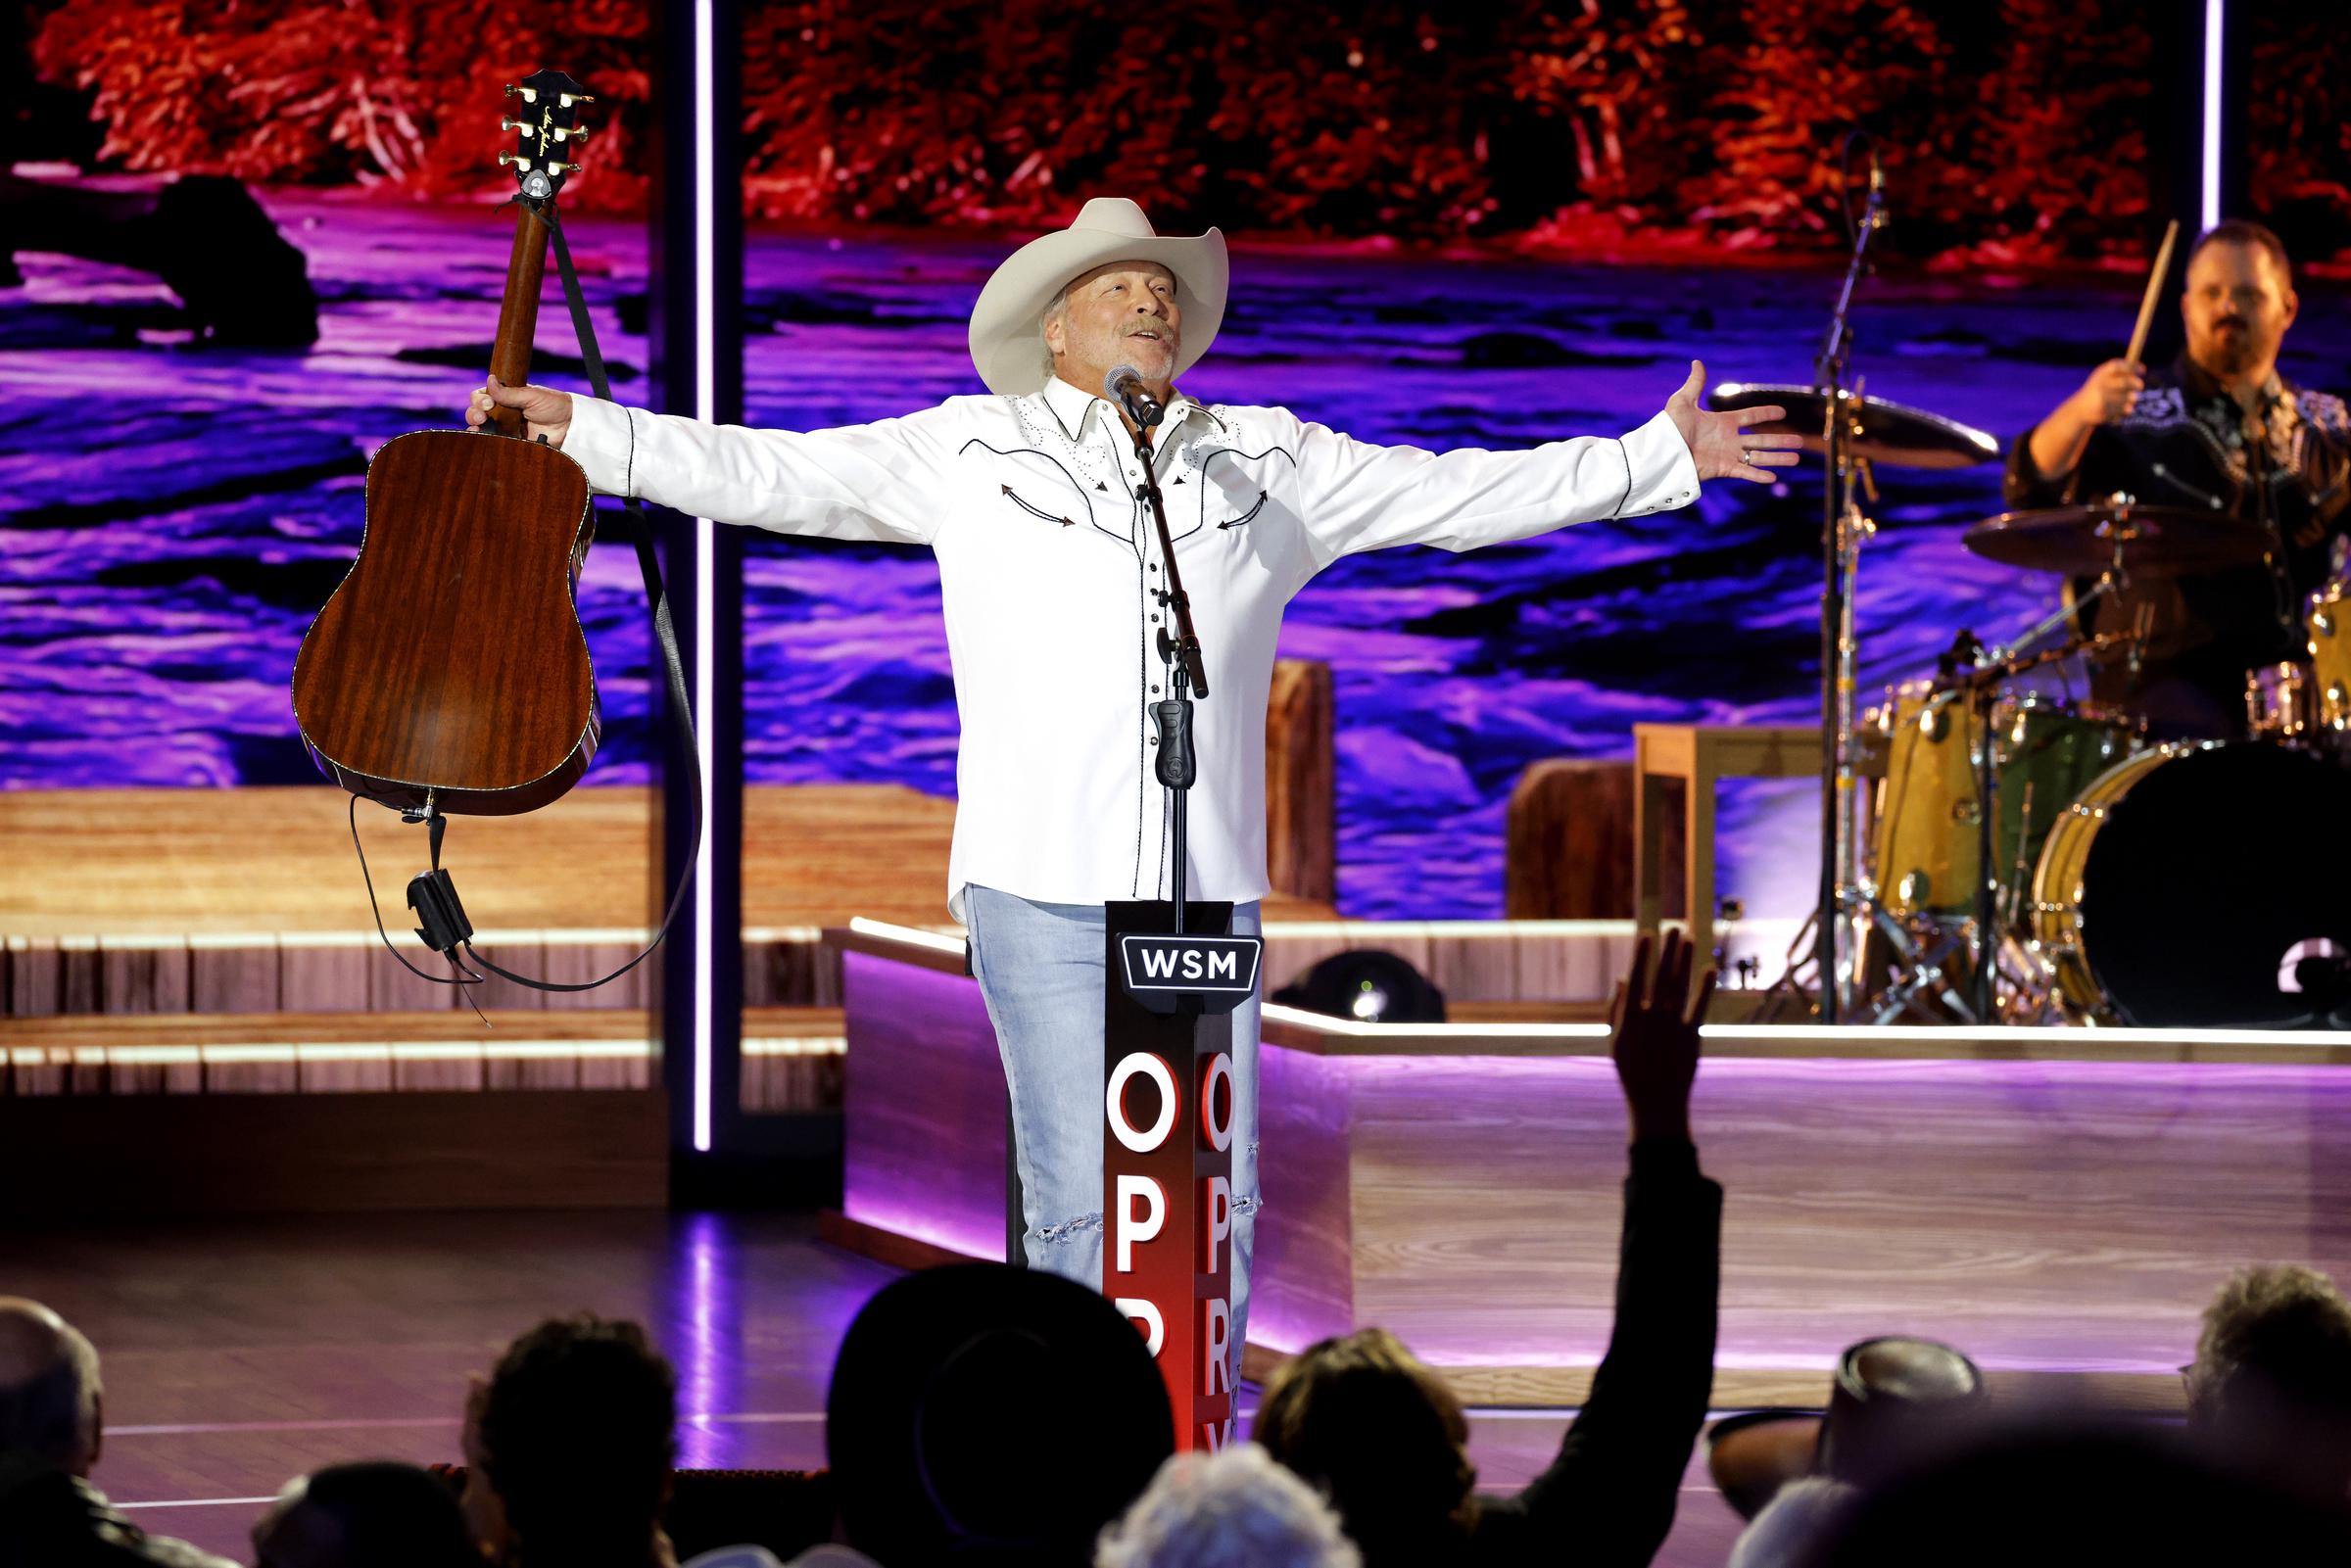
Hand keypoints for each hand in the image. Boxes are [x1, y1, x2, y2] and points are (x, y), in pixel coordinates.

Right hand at [465, 376, 573, 446]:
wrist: (570, 427)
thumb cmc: (554, 406)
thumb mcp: (531, 396)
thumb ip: (509, 393)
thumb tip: (489, 380)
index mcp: (507, 397)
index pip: (483, 395)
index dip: (480, 399)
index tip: (488, 403)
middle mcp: (504, 412)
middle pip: (478, 411)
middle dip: (474, 413)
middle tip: (483, 416)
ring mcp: (506, 428)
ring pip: (482, 428)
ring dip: (475, 427)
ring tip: (478, 428)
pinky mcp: (512, 443)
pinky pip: (494, 443)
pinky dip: (485, 441)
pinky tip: (481, 438)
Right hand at [1608, 930, 1714, 1143]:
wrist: (1656, 1101)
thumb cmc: (1631, 1070)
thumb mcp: (1616, 1039)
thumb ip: (1617, 1007)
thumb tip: (1623, 977)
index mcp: (1631, 1017)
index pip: (1637, 978)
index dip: (1642, 955)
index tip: (1647, 934)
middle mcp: (1653, 1017)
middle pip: (1662, 976)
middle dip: (1668, 950)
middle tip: (1674, 927)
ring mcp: (1673, 1025)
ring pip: (1680, 986)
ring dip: (1684, 960)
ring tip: (1688, 938)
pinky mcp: (1692, 1035)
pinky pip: (1699, 1006)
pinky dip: (1705, 987)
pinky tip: (1709, 968)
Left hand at [1664, 360, 1803, 483]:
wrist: (1662, 452)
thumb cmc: (1669, 427)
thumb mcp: (1683, 402)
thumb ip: (1695, 384)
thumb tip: (1697, 362)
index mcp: (1722, 422)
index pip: (1750, 416)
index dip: (1766, 414)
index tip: (1783, 412)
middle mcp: (1728, 439)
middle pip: (1761, 439)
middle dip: (1781, 440)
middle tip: (1801, 442)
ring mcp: (1727, 455)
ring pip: (1758, 456)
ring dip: (1778, 458)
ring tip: (1796, 459)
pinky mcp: (1722, 469)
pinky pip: (1745, 472)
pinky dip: (1758, 475)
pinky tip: (1774, 477)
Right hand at [2066, 358, 2145, 425]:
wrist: (2079, 409)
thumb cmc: (2097, 390)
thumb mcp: (2105, 378)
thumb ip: (2121, 372)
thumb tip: (2142, 369)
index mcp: (2100, 374)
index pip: (2117, 366)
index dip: (2132, 367)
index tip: (2143, 370)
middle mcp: (2099, 385)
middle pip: (2124, 382)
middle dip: (2136, 383)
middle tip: (2140, 386)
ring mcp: (2101, 399)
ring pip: (2128, 398)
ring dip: (2131, 399)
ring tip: (2128, 400)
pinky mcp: (2104, 412)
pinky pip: (2125, 410)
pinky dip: (2126, 410)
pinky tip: (2119, 411)